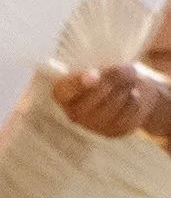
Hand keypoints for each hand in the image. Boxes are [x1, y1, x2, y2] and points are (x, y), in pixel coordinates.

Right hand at [53, 61, 170, 144]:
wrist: (121, 91)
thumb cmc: (101, 72)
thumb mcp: (94, 66)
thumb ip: (99, 69)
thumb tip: (115, 72)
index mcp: (63, 93)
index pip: (64, 92)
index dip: (78, 83)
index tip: (95, 73)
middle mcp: (75, 113)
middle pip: (94, 97)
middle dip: (113, 79)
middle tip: (127, 67)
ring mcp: (95, 126)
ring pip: (113, 104)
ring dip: (125, 88)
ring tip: (131, 75)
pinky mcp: (115, 131)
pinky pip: (127, 113)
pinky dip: (133, 100)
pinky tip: (134, 93)